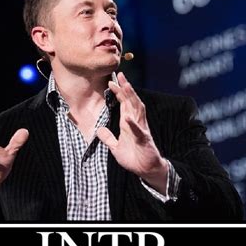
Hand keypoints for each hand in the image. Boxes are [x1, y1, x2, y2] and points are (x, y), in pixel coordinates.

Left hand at [97, 72, 167, 193]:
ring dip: (131, 99)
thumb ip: (108, 138)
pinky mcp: (144, 140)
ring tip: (126, 87)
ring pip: (137, 110)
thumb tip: (99, 130)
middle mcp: (136, 123)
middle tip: (120, 75)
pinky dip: (133, 124)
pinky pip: (139, 131)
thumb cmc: (133, 157)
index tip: (111, 81)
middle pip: (131, 102)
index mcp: (128, 123)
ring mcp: (141, 130)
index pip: (124, 104)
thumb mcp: (116, 148)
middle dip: (126, 88)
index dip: (119, 92)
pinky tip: (127, 118)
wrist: (146, 170)